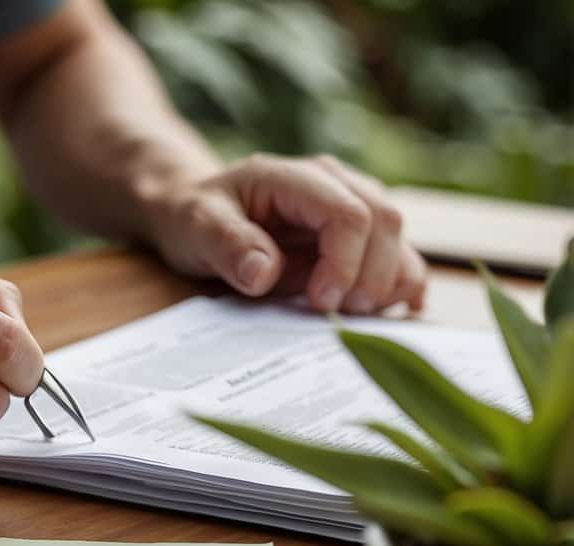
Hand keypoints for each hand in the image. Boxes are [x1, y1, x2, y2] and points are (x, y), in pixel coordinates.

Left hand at [143, 153, 426, 313]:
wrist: (194, 214)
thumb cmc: (195, 218)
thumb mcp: (196, 228)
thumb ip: (228, 245)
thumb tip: (262, 273)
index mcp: (296, 178)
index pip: (349, 214)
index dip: (345, 263)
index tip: (320, 302)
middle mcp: (335, 184)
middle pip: (386, 222)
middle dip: (372, 277)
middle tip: (338, 316)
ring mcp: (352, 206)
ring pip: (400, 240)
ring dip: (390, 285)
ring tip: (355, 316)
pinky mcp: (359, 236)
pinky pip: (399, 258)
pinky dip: (401, 288)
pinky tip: (389, 314)